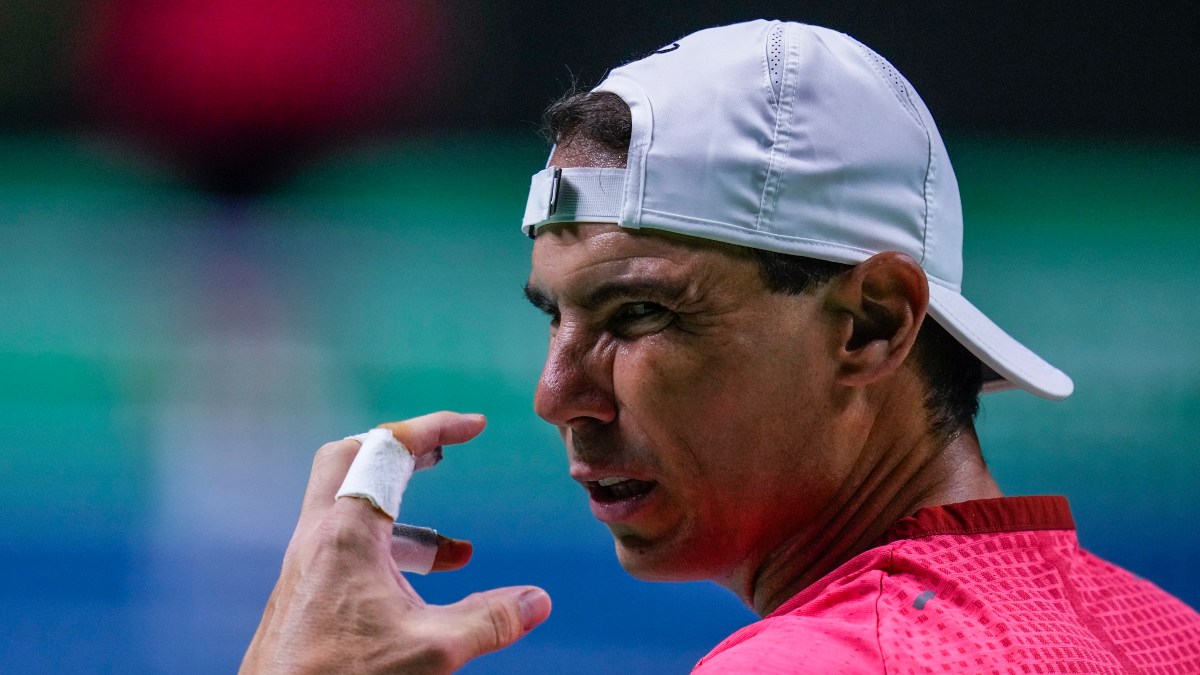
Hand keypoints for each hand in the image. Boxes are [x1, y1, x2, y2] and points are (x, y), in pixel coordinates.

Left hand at [240, 411, 551, 673]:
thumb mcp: (431, 651)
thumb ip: (490, 620)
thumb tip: (537, 600)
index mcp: (347, 530)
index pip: (390, 448)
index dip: (437, 427)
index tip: (475, 425)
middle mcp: (319, 534)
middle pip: (352, 456)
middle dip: (401, 449)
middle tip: (442, 454)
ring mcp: (308, 561)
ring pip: (349, 505)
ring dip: (403, 512)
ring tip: (456, 551)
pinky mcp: (306, 590)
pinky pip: (347, 544)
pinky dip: (388, 548)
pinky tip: (417, 588)